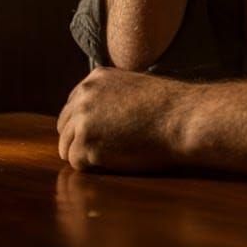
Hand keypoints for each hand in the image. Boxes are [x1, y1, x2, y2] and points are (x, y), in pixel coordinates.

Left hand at [56, 67, 195, 171]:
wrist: (182, 118)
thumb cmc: (170, 108)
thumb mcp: (135, 87)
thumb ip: (113, 97)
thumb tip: (102, 117)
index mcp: (95, 79)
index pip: (73, 106)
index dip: (85, 125)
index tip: (99, 136)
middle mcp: (83, 95)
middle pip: (64, 126)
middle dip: (80, 141)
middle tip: (103, 152)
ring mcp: (83, 119)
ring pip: (67, 146)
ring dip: (86, 155)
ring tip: (112, 158)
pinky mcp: (87, 143)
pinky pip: (77, 163)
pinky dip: (93, 167)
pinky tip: (115, 162)